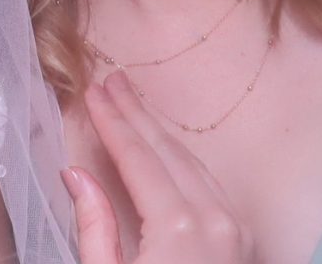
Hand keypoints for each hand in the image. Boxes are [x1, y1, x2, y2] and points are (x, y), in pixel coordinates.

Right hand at [64, 74, 257, 263]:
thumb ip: (95, 227)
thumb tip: (76, 175)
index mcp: (179, 228)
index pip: (137, 158)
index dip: (111, 122)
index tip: (92, 92)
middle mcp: (215, 221)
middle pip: (167, 151)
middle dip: (135, 113)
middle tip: (112, 81)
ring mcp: (236, 229)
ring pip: (191, 164)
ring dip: (158, 133)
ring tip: (132, 105)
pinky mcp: (244, 240)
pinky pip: (210, 185)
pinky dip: (182, 161)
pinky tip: (164, 147)